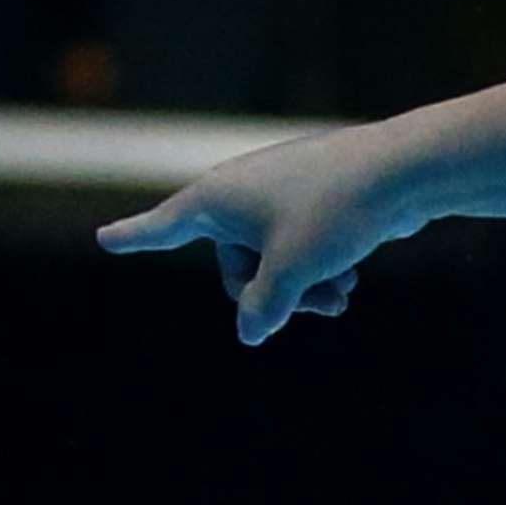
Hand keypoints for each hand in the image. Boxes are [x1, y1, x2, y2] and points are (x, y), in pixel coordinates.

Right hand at [97, 123, 425, 342]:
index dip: (135, 237)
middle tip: (312, 305)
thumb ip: (263, 308)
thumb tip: (250, 334)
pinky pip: (301, 249)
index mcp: (216, 198)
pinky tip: (350, 277)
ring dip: (303, 288)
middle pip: (236, 269)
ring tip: (340, 295)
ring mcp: (278, 195)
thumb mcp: (292, 270)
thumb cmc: (334, 211)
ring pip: (275, 264)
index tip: (105, 239)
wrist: (400, 170)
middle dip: (271, 295)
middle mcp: (240, 192)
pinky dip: (319, 268)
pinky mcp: (312, 202)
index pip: (166, 226)